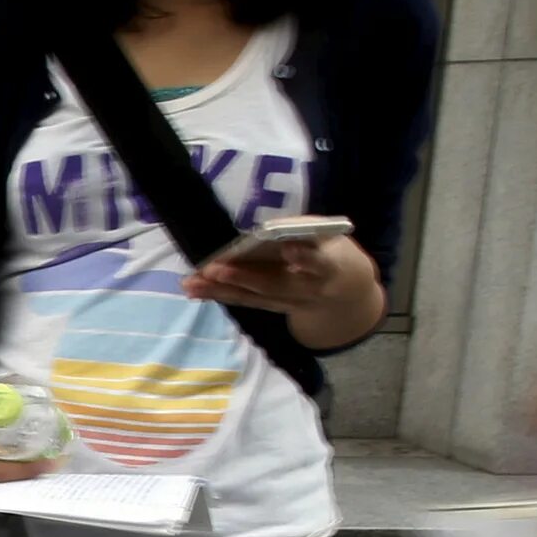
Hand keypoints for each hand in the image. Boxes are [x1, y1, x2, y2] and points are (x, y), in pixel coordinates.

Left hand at [183, 229, 378, 314]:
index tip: (289, 248)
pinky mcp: (271, 307)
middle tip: (215, 269)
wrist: (345, 295)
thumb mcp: (330, 237)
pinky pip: (244, 301)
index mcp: (328, 267)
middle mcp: (306, 290)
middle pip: (274, 285)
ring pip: (252, 298)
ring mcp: (287, 303)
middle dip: (243, 278)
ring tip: (192, 283)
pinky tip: (194, 290)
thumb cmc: (333, 253)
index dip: (305, 257)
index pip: (318, 262)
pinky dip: (218, 295)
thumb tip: (272, 229)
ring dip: (220, 291)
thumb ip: (305, 231)